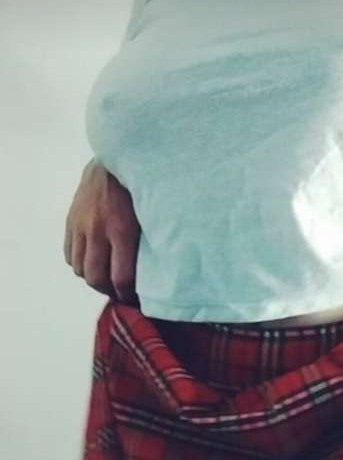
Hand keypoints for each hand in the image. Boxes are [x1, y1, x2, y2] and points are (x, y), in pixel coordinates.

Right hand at [64, 159, 140, 302]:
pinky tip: (93, 263)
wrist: (115, 159)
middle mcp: (97, 229)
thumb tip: (154, 274)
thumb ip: (148, 242)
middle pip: (96, 277)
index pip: (120, 277)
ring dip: (93, 279)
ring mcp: (80, 225)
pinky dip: (80, 264)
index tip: (135, 300)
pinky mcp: (71, 220)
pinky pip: (69, 255)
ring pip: (80, 269)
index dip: (127, 295)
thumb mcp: (151, 215)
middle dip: (109, 291)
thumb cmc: (141, 188)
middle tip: (120, 294)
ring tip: (106, 280)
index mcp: (121, 229)